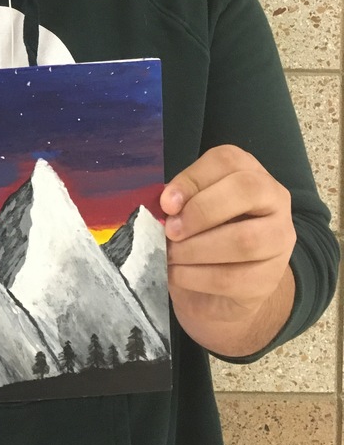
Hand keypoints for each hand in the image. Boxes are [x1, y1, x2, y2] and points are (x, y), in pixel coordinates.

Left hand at [160, 145, 295, 356]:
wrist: (221, 284)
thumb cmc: (200, 232)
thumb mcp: (187, 208)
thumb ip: (179, 201)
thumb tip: (166, 206)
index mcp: (248, 170)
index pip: (226, 160)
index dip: (193, 179)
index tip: (166, 203)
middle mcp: (273, 197)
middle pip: (246, 190)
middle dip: (201, 211)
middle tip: (170, 231)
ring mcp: (279, 238)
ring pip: (244, 240)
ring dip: (196, 249)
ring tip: (169, 255)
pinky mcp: (270, 278)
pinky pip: (233, 278)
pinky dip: (196, 277)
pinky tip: (176, 274)